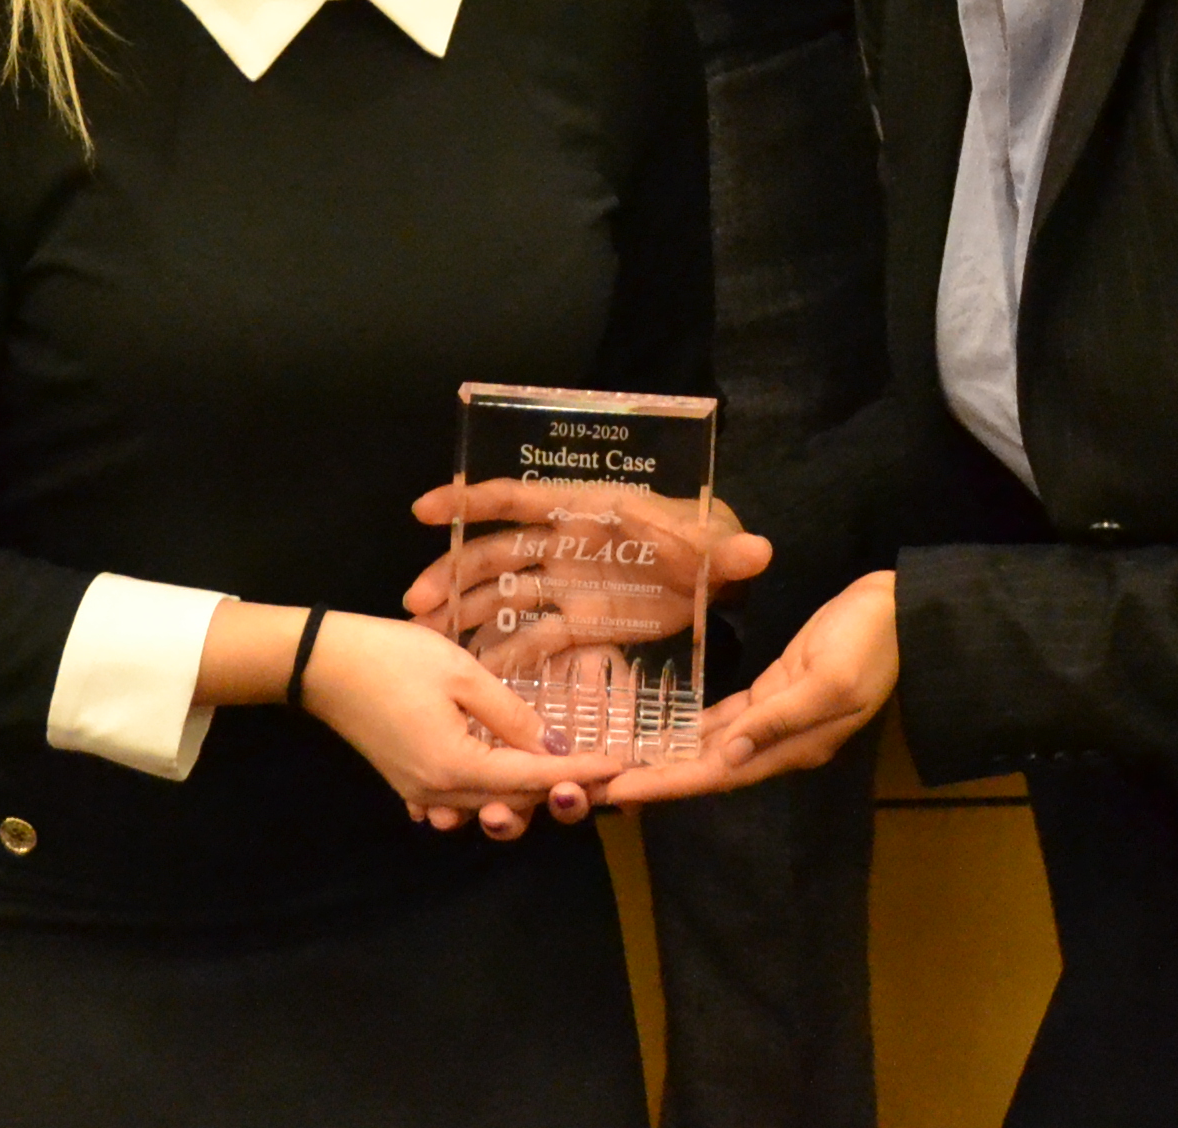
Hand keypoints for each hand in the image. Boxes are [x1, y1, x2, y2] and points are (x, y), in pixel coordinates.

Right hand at [285, 609, 628, 841]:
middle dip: (557, 792)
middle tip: (599, 773)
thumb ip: (511, 716)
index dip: (580, 774)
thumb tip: (553, 749)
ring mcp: (419, 794)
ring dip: (524, 798)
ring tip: (560, 777)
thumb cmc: (394, 658)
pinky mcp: (406, 783)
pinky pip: (454, 803)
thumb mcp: (463, 675)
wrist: (322, 663)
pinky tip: (502, 782)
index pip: (533, 779)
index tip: (620, 768)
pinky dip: (483, 797)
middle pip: (512, 805)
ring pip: (485, 807)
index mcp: (456, 767)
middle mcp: (439, 794)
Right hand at [405, 478, 769, 644]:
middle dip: (454, 573)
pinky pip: (532, 640)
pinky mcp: (578, 625)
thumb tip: (761, 552)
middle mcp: (567, 547)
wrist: (720, 572)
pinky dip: (501, 654)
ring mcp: (568, 588)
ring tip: (425, 638)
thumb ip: (732, 551)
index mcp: (589, 513)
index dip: (473, 499)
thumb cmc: (711, 543)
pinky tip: (472, 677)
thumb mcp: (718, 543)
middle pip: (498, 555)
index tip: (425, 508)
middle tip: (416, 603)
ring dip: (464, 614)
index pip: (522, 500)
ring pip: (504, 597)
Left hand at [599, 568, 897, 806]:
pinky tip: (664, 730)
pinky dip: (694, 728)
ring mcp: (776, 718)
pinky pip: (726, 720)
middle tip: (599, 784)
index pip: (717, 773)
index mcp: (794, 745)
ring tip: (620, 761)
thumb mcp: (830, 679)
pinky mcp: (774, 691)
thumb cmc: (869, 641)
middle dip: (655, 776)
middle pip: (706, 768)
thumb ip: (781, 719)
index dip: (667, 783)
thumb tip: (730, 755)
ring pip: (712, 747)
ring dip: (669, 756)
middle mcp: (779, 742)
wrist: (903, 612)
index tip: (618, 791)